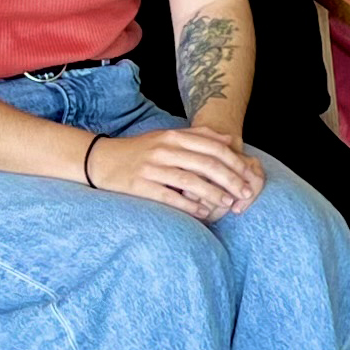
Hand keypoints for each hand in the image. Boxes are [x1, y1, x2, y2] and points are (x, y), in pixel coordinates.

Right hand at [87, 124, 265, 219]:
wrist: (100, 159)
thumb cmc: (139, 150)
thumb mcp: (166, 136)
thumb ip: (196, 137)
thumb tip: (227, 141)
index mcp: (173, 137)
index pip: (212, 148)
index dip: (234, 163)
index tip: (249, 176)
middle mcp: (163, 150)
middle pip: (206, 164)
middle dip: (230, 180)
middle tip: (245, 194)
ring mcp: (151, 168)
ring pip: (190, 181)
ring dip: (212, 194)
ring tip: (228, 203)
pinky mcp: (139, 185)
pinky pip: (168, 197)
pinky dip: (188, 205)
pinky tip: (202, 213)